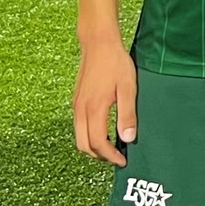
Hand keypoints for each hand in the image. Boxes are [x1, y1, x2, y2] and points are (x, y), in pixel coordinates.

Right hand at [73, 35, 135, 165]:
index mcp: (93, 108)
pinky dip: (89, 135)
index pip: (98, 142)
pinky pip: (79, 126)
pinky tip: (105, 131)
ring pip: (79, 136)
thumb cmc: (116, 64)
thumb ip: (127, 115)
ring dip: (93, 146)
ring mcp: (76, 105)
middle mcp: (80, 109)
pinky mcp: (77, 100)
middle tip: (117, 157)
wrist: (98, 44)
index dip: (110, 156)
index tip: (123, 161)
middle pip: (83, 145)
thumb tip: (128, 138)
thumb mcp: (128, 89)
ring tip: (113, 147)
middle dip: (100, 155)